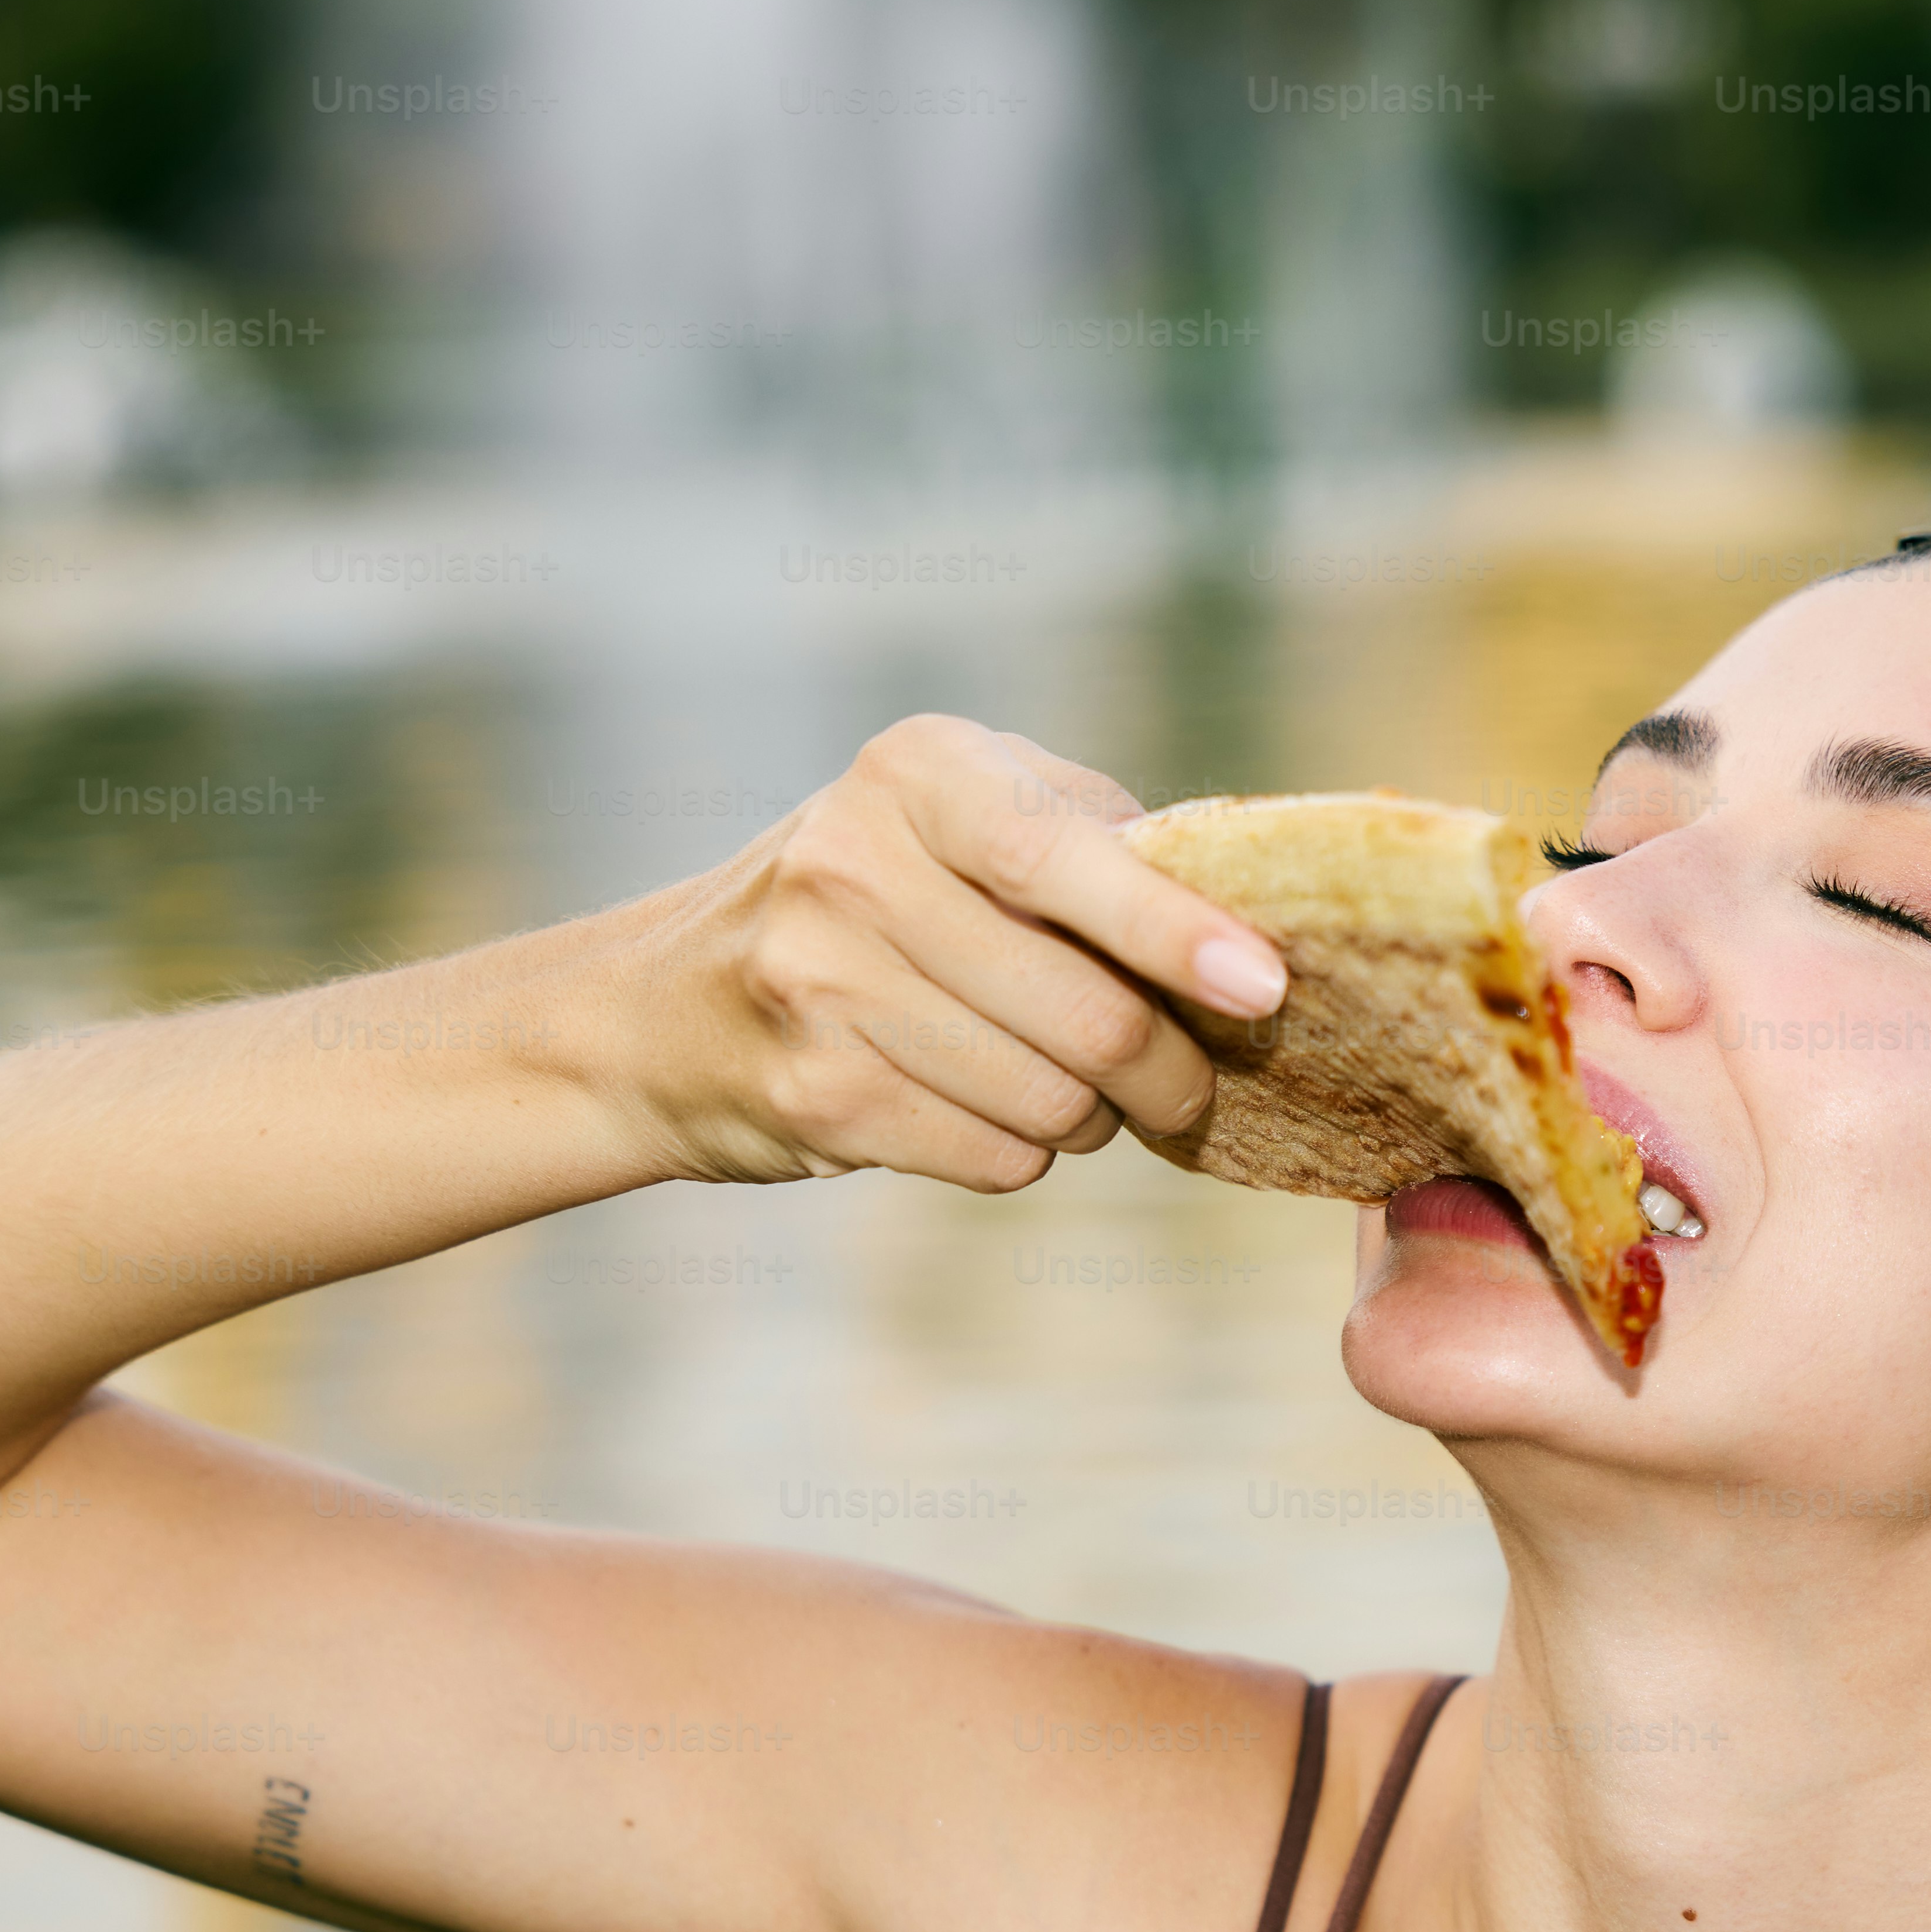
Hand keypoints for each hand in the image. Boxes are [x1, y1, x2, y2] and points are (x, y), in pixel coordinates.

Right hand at [622, 715, 1286, 1189]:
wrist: (667, 1009)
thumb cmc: (876, 900)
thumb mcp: (961, 819)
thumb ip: (1093, 840)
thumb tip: (1245, 920)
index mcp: (918, 774)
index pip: (1061, 857)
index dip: (1174, 932)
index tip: (1263, 988)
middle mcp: (856, 864)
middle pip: (1087, 1014)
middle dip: (1171, 1071)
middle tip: (1186, 1081)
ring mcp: (823, 984)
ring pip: (1054, 1102)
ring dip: (1094, 1117)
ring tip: (1065, 1085)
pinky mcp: (819, 1096)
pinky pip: (999, 1157)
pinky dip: (1025, 1151)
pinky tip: (985, 1108)